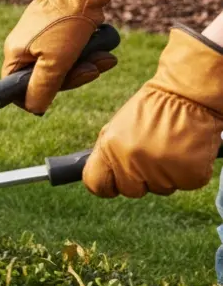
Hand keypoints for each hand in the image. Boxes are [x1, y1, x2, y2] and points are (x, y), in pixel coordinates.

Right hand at [2, 0, 133, 113]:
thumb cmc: (65, 24)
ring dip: (86, 66)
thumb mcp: (55, 63)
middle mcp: (24, 46)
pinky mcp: (58, 30)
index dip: (35, 95)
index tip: (56, 94)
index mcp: (15, 54)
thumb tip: (33, 108)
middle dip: (73, 77)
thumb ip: (42, 88)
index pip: (16, 87)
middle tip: (92, 71)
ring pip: (62, 65)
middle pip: (44, 78)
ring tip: (105, 58)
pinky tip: (102, 50)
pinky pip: (71, 51)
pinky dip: (87, 53)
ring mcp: (41, 37)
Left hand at [83, 27, 222, 197]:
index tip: (114, 182)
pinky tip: (186, 151)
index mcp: (110, 148)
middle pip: (130, 191)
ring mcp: (162, 171)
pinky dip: (187, 172)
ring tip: (170, 147)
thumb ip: (109, 154)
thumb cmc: (152, 109)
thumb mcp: (118, 127)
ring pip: (160, 188)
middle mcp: (133, 162)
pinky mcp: (189, 175)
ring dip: (165, 174)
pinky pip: (184, 184)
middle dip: (140, 179)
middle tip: (151, 156)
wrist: (187, 94)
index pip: (96, 184)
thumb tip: (104, 179)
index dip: (106, 185)